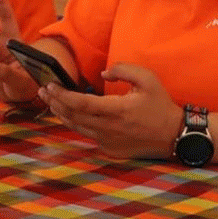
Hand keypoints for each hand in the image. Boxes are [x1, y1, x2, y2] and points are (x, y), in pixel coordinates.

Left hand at [40, 62, 181, 159]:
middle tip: (43, 91)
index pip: (80, 103)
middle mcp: (109, 128)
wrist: (174, 135)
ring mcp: (108, 141)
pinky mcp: (110, 149)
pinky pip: (87, 135)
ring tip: (50, 102)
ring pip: (76, 127)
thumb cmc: (160, 105)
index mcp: (116, 110)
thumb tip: (102, 74)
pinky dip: (76, 124)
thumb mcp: (147, 79)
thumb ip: (123, 70)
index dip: (62, 95)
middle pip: (72, 116)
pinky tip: (69, 114)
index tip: (50, 86)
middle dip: (54, 103)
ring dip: (61, 114)